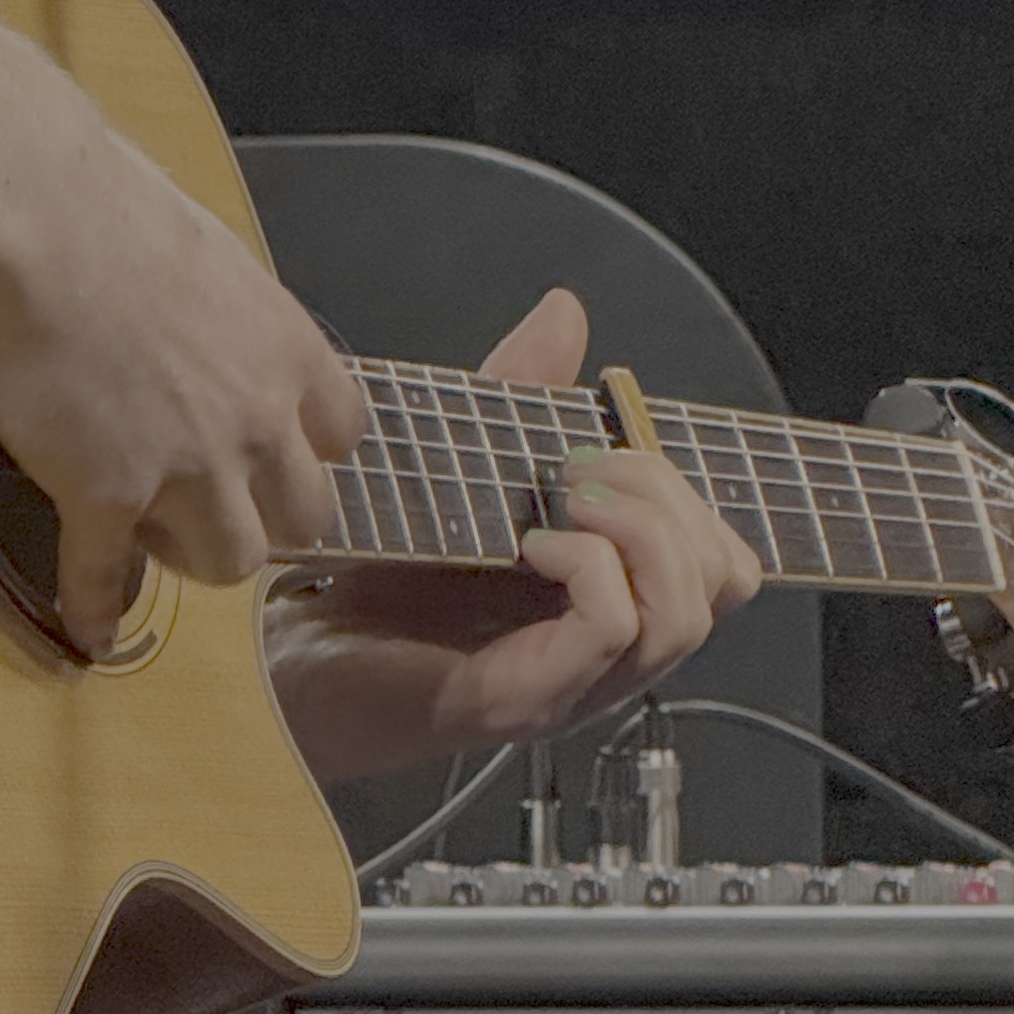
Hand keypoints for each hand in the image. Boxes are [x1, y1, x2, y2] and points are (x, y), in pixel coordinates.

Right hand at [0, 126, 365, 654]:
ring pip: (231, 559)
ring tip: (151, 534)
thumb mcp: (209, 256)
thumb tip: (207, 325)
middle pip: (305, 516)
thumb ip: (230, 318)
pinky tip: (89, 627)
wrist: (34, 220)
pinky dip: (97, 606)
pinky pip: (107, 576)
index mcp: (288, 350)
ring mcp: (186, 465)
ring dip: (196, 556)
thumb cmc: (109, 206)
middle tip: (213, 500)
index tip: (266, 448)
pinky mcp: (107, 495)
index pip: (341, 435)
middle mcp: (256, 419)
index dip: (302, 449)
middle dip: (264, 514)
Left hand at [262, 287, 763, 782]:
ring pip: (686, 609)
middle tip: (578, 471)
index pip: (724, 561)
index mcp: (608, 604)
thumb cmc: (372, 580)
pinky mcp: (525, 698)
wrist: (289, 661)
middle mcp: (606, 656)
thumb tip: (565, 314)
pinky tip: (531, 545)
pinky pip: (617, 630)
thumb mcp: (462, 471)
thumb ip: (521, 395)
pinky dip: (589, 566)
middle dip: (667, 494)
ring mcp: (573, 683)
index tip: (604, 448)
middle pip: (723, 577)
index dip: (688, 492)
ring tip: (563, 502)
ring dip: (639, 529)